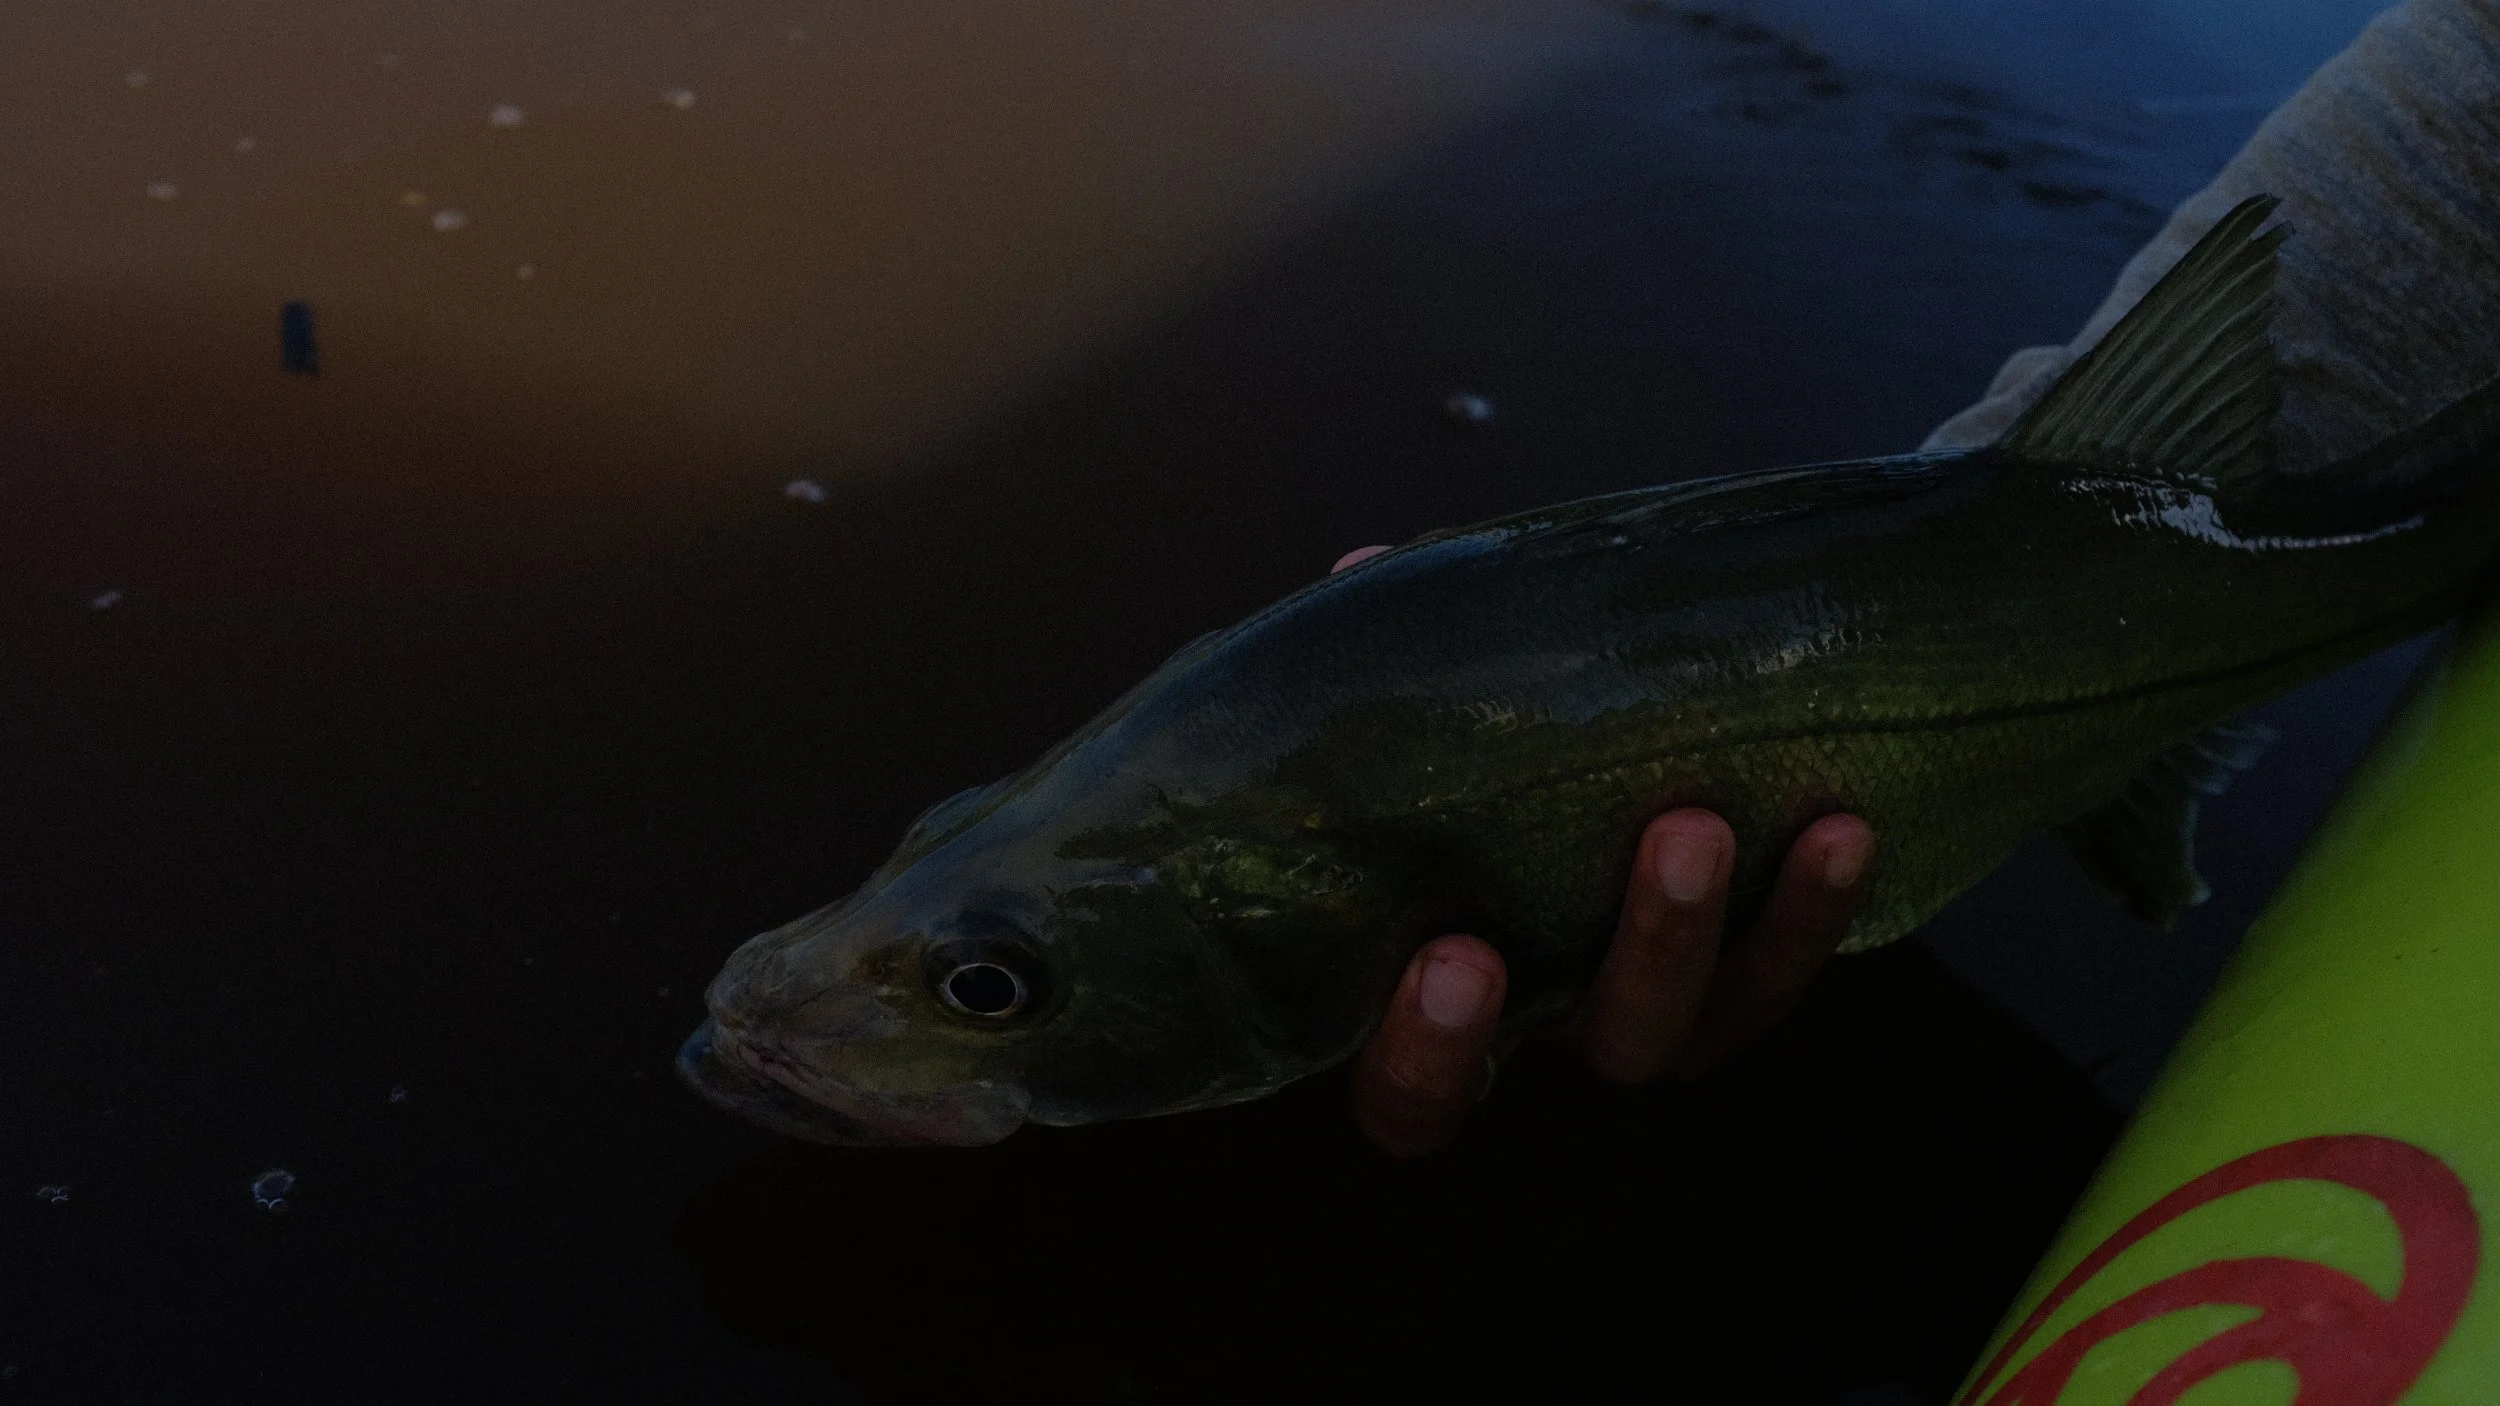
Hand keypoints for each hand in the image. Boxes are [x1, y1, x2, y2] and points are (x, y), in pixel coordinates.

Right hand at [1327, 544, 1875, 1156]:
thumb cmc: (1427, 770)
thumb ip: (1377, 674)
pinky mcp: (1731, 971)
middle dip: (1656, 951)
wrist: (1555, 768)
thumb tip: (1363, 576)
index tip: (1457, 956)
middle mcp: (1556, 1029)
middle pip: (1614, 1049)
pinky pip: (1780, 969)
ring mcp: (1649, 1005)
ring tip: (1770, 818)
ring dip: (1750, 929)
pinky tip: (1842, 827)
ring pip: (1712, 1022)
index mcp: (1433, 1008)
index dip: (1434, 1054)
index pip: (1414, 1099)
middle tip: (1680, 835)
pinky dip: (1813, 910)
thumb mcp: (1391, 728)